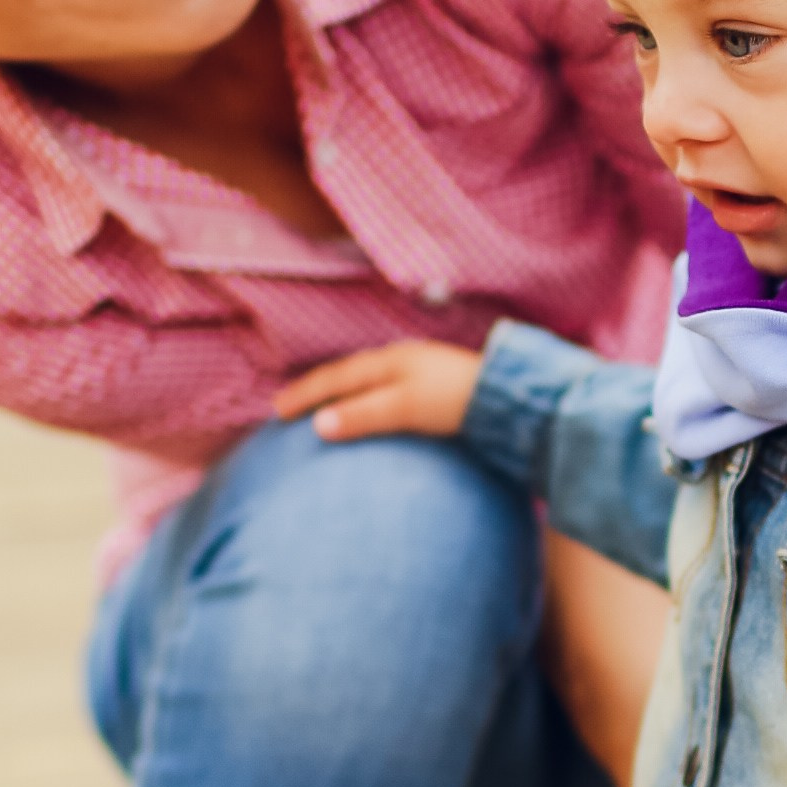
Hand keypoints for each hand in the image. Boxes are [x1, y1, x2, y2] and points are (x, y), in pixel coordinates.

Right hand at [275, 340, 481, 444]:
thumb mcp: (405, 407)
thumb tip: (318, 425)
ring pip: (369, 381)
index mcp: (389, 361)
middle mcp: (401, 361)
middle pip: (349, 374)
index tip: (277, 411)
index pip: (336, 377)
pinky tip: (372, 412)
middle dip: (318, 389)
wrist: (509, 397)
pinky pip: (387, 390)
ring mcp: (420, 372)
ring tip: (324, 408)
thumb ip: (364, 415)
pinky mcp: (436, 388)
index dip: (305, 393)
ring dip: (342, 393)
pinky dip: (366, 400)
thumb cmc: (455, 401)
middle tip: (289, 406)